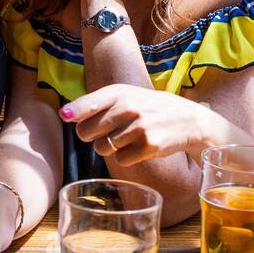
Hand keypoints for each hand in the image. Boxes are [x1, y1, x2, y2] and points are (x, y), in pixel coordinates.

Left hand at [60, 84, 210, 166]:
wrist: (189, 120)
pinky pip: (120, 160)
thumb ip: (98, 104)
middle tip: (107, 132)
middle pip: (88, 132)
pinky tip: (139, 147)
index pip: (91, 102)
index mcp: (120, 92)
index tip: (64, 116)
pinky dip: (126, 158)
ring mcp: (139, 126)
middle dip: (91, 137)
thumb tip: (66, 115)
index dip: (75, 111)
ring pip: (102, 148)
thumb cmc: (149, 108)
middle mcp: (129, 107)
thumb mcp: (127, 96)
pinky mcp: (149, 145)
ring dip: (110, 148)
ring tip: (129, 137)